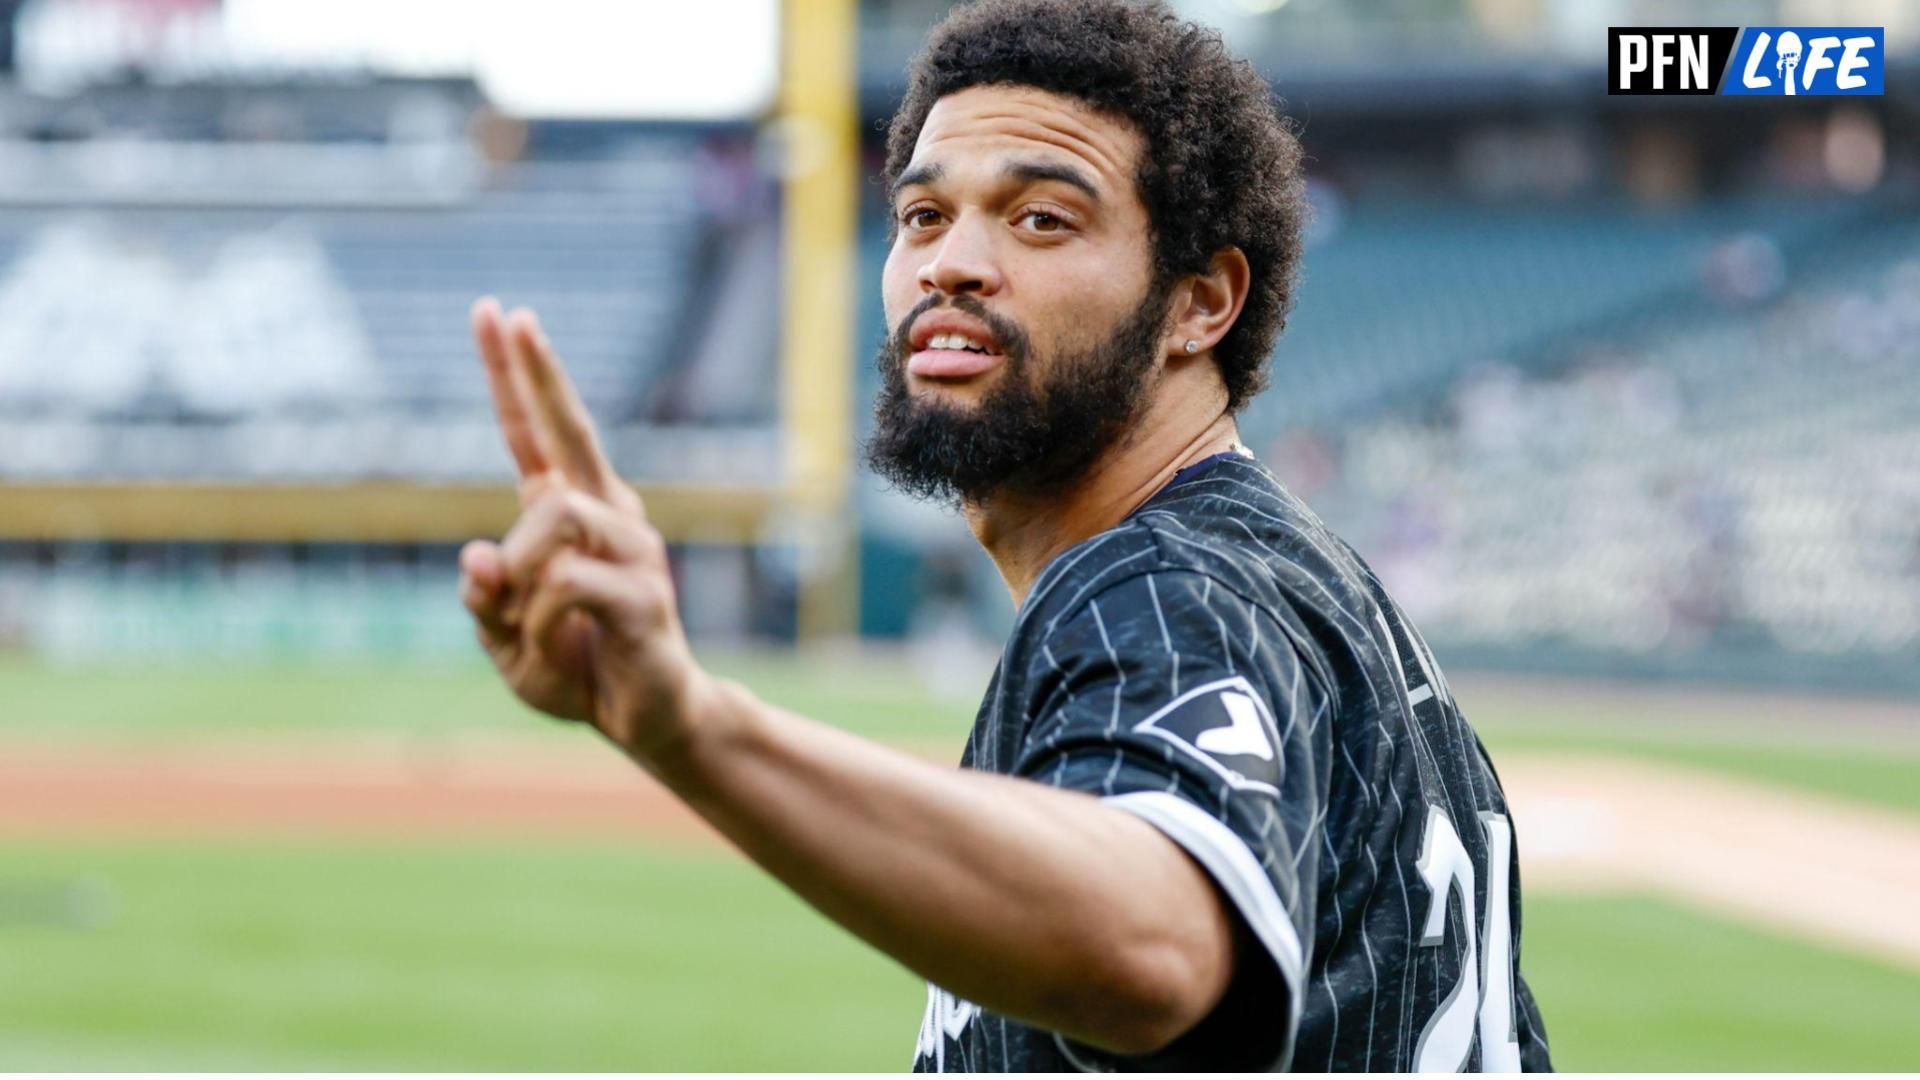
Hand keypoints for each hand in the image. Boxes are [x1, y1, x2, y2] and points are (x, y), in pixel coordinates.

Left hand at [458, 298, 707, 759]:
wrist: (651, 722)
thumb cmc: (580, 672)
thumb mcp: (506, 643)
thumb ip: (484, 601)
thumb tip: (475, 556)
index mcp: (571, 516)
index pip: (536, 434)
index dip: (514, 375)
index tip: (497, 310)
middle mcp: (608, 516)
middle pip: (570, 430)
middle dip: (538, 371)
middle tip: (512, 313)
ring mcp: (632, 549)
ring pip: (552, 518)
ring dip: (518, 574)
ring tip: (523, 626)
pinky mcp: (642, 592)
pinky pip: (565, 583)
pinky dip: (538, 620)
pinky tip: (551, 646)